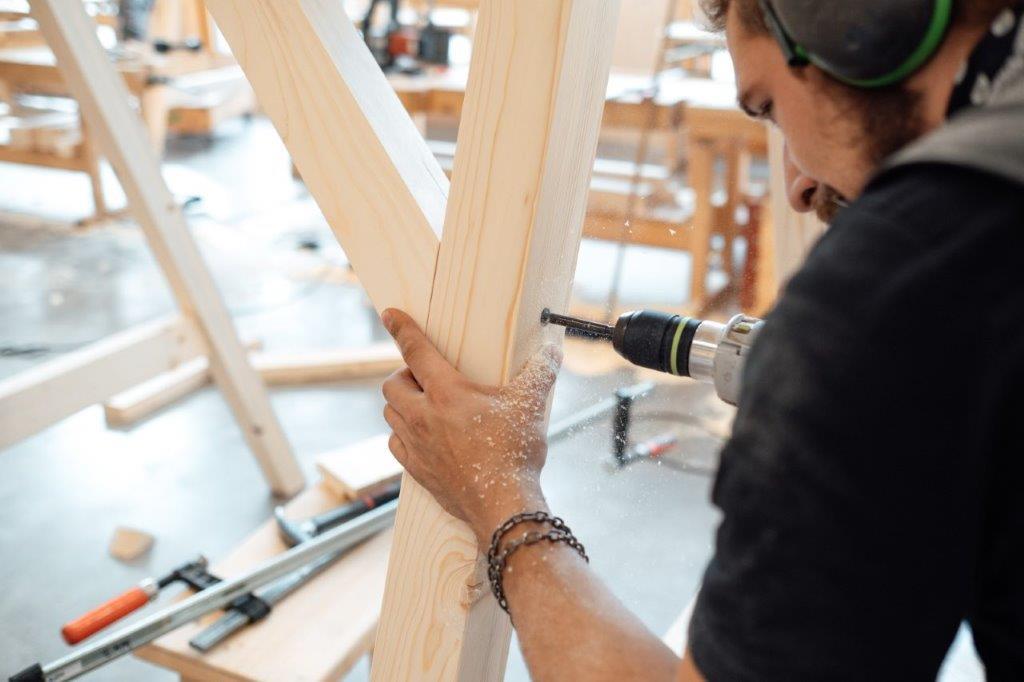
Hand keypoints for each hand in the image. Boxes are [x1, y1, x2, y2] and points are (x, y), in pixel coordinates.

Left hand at [380, 308, 560, 543]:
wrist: (503, 504)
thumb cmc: (515, 451)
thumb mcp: (531, 404)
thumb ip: (541, 371)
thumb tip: (553, 349)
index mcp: (446, 392)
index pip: (415, 351)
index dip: (401, 329)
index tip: (390, 315)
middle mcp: (423, 416)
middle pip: (392, 385)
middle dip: (404, 375)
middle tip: (426, 379)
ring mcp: (417, 445)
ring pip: (391, 414)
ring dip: (401, 404)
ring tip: (424, 406)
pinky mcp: (418, 470)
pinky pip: (396, 444)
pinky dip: (403, 434)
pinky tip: (422, 436)